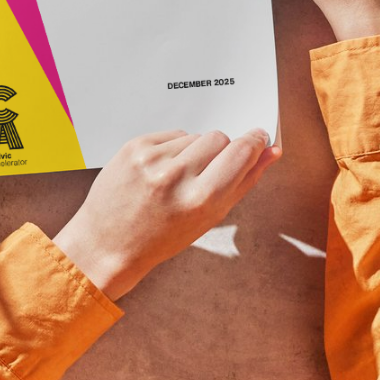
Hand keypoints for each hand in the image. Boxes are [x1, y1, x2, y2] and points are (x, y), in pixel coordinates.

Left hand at [53, 128, 279, 299]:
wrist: (107, 244)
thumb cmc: (162, 238)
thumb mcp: (209, 219)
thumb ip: (244, 182)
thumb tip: (271, 152)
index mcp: (200, 200)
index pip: (240, 153)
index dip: (253, 143)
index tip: (258, 138)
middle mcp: (175, 176)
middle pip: (218, 138)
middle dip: (220, 151)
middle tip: (206, 173)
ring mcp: (151, 159)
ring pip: (194, 135)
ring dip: (193, 152)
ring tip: (176, 179)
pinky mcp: (133, 147)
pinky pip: (170, 134)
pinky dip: (172, 149)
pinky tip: (160, 171)